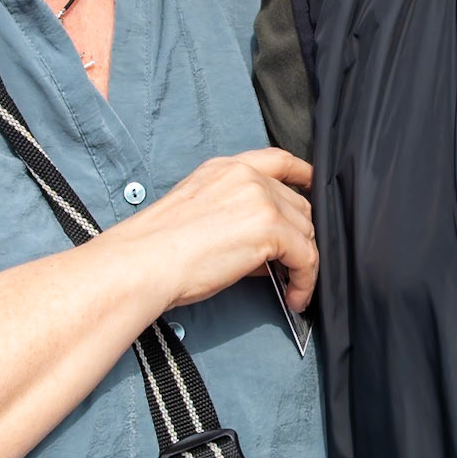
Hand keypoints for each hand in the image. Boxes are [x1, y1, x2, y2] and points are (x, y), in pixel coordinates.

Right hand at [126, 148, 317, 315]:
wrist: (143, 262)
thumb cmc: (157, 250)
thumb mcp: (201, 215)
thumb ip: (239, 218)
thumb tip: (268, 249)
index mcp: (225, 169)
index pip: (277, 160)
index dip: (302, 174)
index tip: (312, 185)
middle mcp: (246, 177)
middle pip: (297, 203)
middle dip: (299, 236)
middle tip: (289, 266)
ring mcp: (260, 200)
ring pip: (306, 231)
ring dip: (303, 262)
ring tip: (291, 287)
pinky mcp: (270, 229)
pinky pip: (306, 258)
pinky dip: (305, 281)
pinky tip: (294, 297)